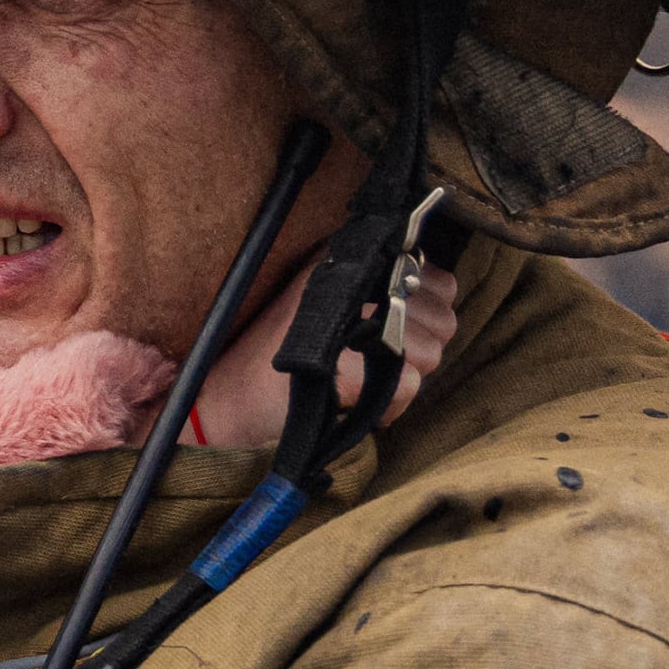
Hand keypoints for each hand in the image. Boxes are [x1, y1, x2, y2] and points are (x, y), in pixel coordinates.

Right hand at [185, 249, 460, 452]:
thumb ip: (382, 293)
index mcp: (349, 261)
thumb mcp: (328, 305)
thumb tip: (440, 296)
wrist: (226, 399)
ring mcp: (347, 319)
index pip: (439, 281)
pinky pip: (409, 388)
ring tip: (358, 384)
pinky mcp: (347, 367)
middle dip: (418, 353)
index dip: (426, 317)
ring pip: (430, 355)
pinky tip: (353, 403)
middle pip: (443, 320)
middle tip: (371, 365)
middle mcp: (352, 278)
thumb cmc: (280, 356)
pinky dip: (390, 407)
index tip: (390, 336)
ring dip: (402, 381)